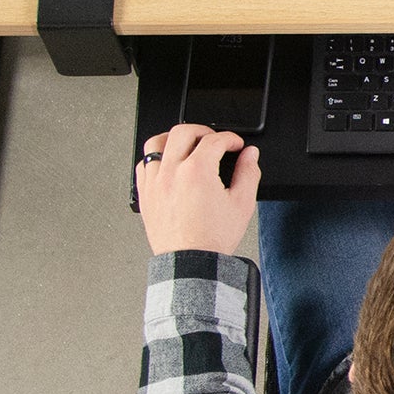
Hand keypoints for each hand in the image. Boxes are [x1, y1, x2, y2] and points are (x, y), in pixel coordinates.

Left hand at [136, 125, 260, 256]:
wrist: (191, 263)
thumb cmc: (212, 239)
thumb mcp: (241, 204)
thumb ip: (248, 173)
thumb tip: (250, 155)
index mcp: (197, 171)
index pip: (215, 140)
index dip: (230, 139)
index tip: (235, 145)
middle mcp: (172, 172)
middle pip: (183, 131)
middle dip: (203, 131)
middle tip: (214, 140)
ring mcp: (155, 182)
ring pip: (155, 143)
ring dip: (172, 138)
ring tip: (184, 144)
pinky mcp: (145, 194)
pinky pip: (143, 165)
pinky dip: (154, 159)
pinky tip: (166, 164)